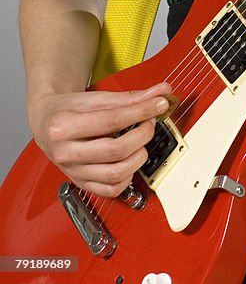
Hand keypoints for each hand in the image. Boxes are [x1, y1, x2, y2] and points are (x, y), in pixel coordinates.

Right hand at [30, 81, 172, 195]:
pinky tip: (130, 160)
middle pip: (115, 150)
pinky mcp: (81, 184)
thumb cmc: (69, 109)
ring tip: (141, 141)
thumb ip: (130, 97)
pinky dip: (128, 177)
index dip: (141, 111)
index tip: (159, 104)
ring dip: (138, 157)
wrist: (47, 123)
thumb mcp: (95, 97)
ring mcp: (73, 171)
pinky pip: (111, 190)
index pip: (112, 120)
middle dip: (142, 134)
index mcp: (63, 125)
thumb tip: (160, 93)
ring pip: (115, 174)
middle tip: (150, 122)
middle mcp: (65, 152)